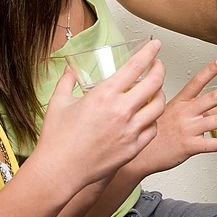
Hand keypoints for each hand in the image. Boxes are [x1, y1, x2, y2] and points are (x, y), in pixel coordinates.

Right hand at [32, 40, 165, 195]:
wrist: (59, 171)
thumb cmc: (57, 139)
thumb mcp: (58, 102)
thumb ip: (67, 81)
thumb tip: (70, 70)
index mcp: (104, 95)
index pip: (136, 66)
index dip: (150, 52)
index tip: (155, 45)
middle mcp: (121, 111)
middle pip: (155, 83)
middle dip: (160, 69)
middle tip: (157, 65)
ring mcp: (130, 131)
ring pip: (159, 106)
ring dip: (160, 94)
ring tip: (154, 91)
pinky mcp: (133, 148)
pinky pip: (153, 129)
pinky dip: (153, 119)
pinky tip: (147, 116)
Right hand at [130, 55, 216, 175]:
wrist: (141, 155)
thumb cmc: (156, 134)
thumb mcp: (171, 114)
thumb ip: (194, 109)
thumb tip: (216, 109)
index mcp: (179, 102)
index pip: (197, 81)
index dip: (211, 70)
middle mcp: (185, 113)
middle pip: (214, 97)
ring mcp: (187, 129)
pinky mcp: (189, 146)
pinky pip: (214, 144)